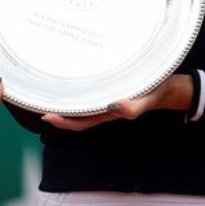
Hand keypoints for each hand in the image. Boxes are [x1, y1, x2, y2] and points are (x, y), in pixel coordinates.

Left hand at [40, 73, 193, 131]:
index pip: (80, 122)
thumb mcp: (147, 98)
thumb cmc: (156, 91)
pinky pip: (88, 94)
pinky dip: (76, 92)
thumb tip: (115, 107)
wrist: (167, 86)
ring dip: (63, 102)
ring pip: (79, 106)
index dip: (63, 122)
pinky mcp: (108, 89)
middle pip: (74, 116)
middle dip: (56, 112)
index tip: (47, 116)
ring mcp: (105, 100)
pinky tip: (70, 82)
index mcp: (109, 113)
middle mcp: (103, 108)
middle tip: (37, 101)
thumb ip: (134, 107)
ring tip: (47, 91)